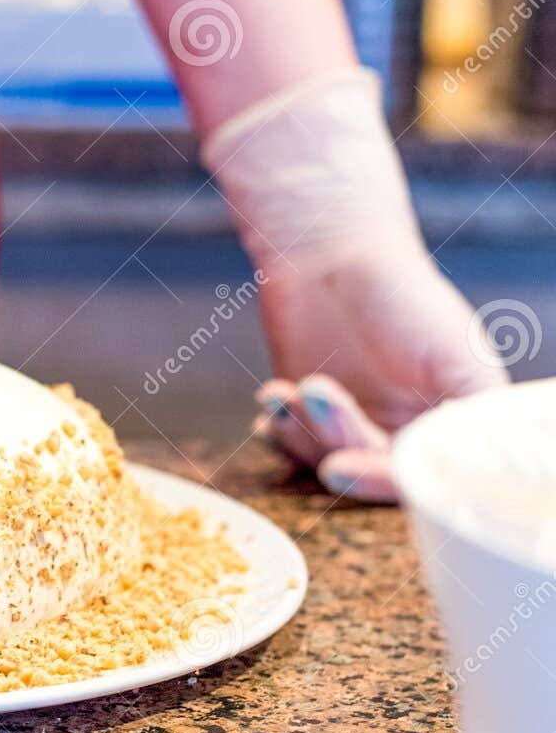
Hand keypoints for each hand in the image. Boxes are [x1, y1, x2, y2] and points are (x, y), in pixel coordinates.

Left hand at [253, 247, 506, 500]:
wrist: (332, 252)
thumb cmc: (402, 295)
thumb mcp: (458, 356)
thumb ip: (466, 417)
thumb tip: (447, 471)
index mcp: (451, 423)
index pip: (419, 476)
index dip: (380, 480)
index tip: (339, 466)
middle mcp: (407, 430)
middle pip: (367, 467)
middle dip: (333, 436)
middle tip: (310, 390)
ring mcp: (358, 423)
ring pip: (326, 458)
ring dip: (299, 432)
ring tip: (280, 391)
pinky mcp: (311, 414)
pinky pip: (294, 445)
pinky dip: (280, 437)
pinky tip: (266, 420)